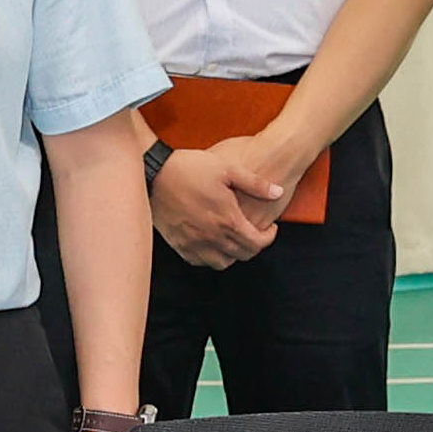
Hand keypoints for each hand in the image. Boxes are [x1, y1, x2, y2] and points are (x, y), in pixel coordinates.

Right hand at [151, 140, 284, 268]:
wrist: (153, 173)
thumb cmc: (191, 168)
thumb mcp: (228, 169)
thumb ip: (256, 184)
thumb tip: (279, 192)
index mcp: (227, 220)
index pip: (257, 244)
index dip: (269, 237)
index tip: (270, 228)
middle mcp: (211, 237)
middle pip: (242, 255)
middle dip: (254, 245)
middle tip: (255, 232)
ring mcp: (193, 243)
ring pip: (222, 263)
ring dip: (233, 253)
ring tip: (234, 237)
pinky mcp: (177, 244)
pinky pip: (199, 261)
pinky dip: (211, 257)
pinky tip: (213, 242)